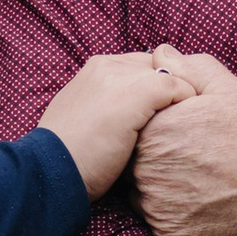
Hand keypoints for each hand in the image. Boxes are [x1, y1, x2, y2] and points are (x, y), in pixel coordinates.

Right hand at [37, 52, 188, 200]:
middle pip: (158, 67)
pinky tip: (182, 127)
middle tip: (180, 118)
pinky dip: (186, 103)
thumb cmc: (69, 156)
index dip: (156, 87)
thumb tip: (130, 115)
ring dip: (181, 97)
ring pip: (171, 74)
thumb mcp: (83, 119)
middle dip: (172, 89)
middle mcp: (107, 66)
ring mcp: (121, 78)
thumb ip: (106, 105)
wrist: (50, 170)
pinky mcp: (136, 94)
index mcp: (94, 69)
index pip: (141, 65)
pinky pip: (178, 87)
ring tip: (185, 124)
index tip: (163, 112)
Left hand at [130, 47, 236, 235]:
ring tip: (203, 177)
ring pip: (145, 191)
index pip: (137, 124)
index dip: (163, 125)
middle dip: (161, 155)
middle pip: (137, 159)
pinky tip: (205, 200)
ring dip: (164, 184)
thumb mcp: (228, 88)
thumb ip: (186, 68)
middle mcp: (147, 168)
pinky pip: (161, 220)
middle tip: (199, 155)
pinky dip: (177, 212)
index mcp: (154, 129)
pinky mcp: (171, 233)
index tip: (188, 130)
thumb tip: (160, 54)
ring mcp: (157, 204)